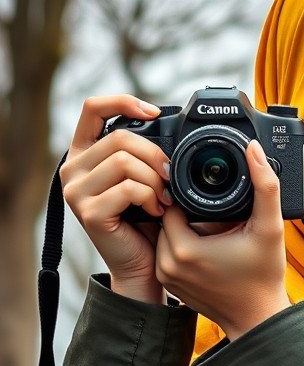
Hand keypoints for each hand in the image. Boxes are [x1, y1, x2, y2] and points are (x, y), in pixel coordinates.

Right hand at [61, 95, 171, 302]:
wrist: (142, 264)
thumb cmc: (145, 220)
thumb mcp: (141, 175)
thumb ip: (141, 150)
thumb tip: (163, 123)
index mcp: (84, 153)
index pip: (93, 108)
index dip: (124, 102)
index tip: (154, 113)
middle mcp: (73, 169)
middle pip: (120, 138)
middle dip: (154, 155)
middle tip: (169, 177)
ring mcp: (76, 192)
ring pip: (124, 161)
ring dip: (154, 179)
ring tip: (163, 198)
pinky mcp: (89, 212)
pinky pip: (129, 188)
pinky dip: (150, 197)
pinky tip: (156, 210)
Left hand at [155, 140, 290, 338]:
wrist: (258, 318)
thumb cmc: (264, 276)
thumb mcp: (270, 228)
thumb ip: (265, 186)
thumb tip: (252, 149)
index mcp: (184, 248)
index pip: (171, 201)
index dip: (188, 192)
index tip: (210, 194)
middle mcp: (167, 263)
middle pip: (166, 216)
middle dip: (187, 209)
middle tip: (213, 213)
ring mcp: (166, 276)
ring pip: (165, 233)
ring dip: (183, 226)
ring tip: (210, 228)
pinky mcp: (169, 284)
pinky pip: (166, 252)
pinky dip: (182, 244)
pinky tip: (206, 245)